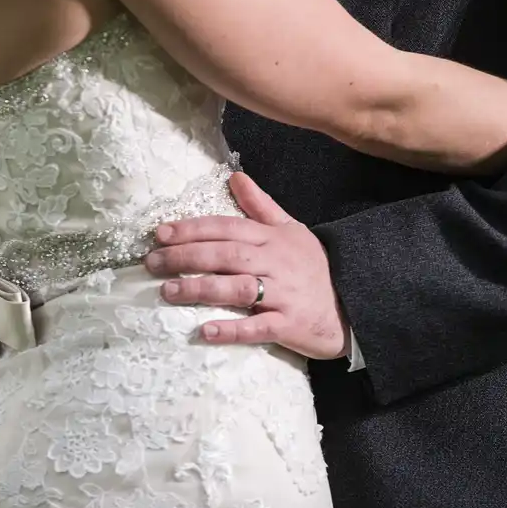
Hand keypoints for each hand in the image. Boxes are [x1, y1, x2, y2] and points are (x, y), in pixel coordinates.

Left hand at [144, 171, 347, 359]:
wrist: (354, 302)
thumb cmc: (314, 267)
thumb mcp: (291, 228)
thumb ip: (260, 205)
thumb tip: (235, 176)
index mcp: (271, 238)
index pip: (227, 228)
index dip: (192, 229)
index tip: (160, 233)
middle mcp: (275, 262)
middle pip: (226, 255)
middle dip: (186, 256)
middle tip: (151, 262)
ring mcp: (283, 294)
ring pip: (238, 288)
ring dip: (201, 289)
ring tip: (167, 291)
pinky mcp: (290, 325)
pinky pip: (258, 327)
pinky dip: (232, 329)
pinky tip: (205, 331)